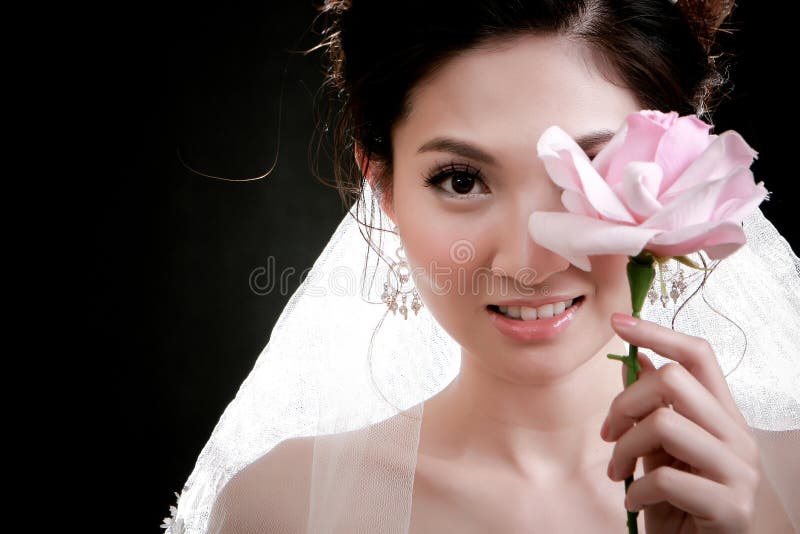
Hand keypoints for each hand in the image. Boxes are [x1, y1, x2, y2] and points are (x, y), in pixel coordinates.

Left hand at [601, 313, 760, 533]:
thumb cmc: (678, 502)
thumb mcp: (658, 449)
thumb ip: (651, 407)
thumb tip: (634, 356)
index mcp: (722, 416)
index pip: (698, 355)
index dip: (658, 332)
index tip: (617, 321)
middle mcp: (738, 436)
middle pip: (673, 380)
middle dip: (625, 402)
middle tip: (607, 434)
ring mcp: (739, 471)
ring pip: (664, 424)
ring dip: (624, 449)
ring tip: (617, 472)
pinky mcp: (731, 506)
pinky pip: (664, 478)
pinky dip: (635, 490)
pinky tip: (634, 501)